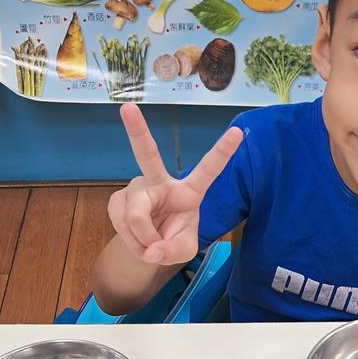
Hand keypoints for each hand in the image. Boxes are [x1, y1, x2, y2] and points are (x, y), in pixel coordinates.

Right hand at [108, 103, 242, 266]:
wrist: (148, 247)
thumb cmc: (173, 240)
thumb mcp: (184, 250)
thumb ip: (174, 251)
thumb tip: (153, 250)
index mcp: (189, 190)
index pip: (208, 169)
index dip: (223, 151)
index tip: (239, 132)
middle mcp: (161, 182)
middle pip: (147, 154)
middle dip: (136, 130)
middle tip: (127, 107)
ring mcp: (137, 189)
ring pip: (135, 214)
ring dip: (143, 239)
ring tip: (151, 247)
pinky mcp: (118, 200)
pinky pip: (122, 224)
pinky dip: (132, 242)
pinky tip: (137, 241)